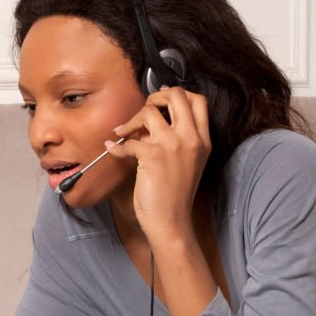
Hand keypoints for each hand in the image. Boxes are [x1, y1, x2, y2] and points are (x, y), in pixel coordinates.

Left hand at [105, 87, 211, 240]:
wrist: (171, 221)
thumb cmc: (175, 195)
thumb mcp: (188, 162)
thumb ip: (178, 139)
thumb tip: (153, 118)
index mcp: (202, 140)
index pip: (198, 100)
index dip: (177, 94)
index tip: (162, 103)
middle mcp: (191, 138)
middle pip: (176, 95)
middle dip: (156, 96)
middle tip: (145, 110)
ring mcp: (173, 145)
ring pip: (150, 110)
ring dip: (132, 119)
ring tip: (124, 132)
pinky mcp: (152, 156)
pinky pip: (129, 139)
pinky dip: (116, 144)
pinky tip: (113, 149)